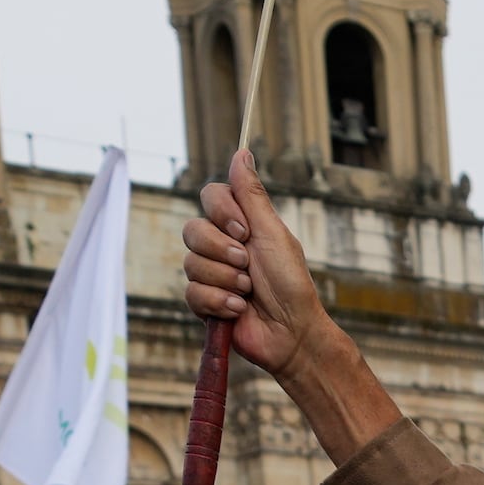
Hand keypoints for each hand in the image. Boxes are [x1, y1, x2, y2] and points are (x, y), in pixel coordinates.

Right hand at [186, 148, 402, 460]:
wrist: (292, 332)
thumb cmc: (291, 283)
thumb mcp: (272, 233)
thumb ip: (252, 194)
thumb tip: (242, 151)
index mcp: (239, 224)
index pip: (209, 196)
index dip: (221, 212)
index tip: (245, 230)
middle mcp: (221, 245)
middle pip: (192, 229)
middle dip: (223, 251)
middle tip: (248, 267)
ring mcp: (211, 273)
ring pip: (191, 263)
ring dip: (226, 280)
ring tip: (249, 292)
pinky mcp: (204, 302)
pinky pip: (191, 292)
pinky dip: (219, 302)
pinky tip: (240, 310)